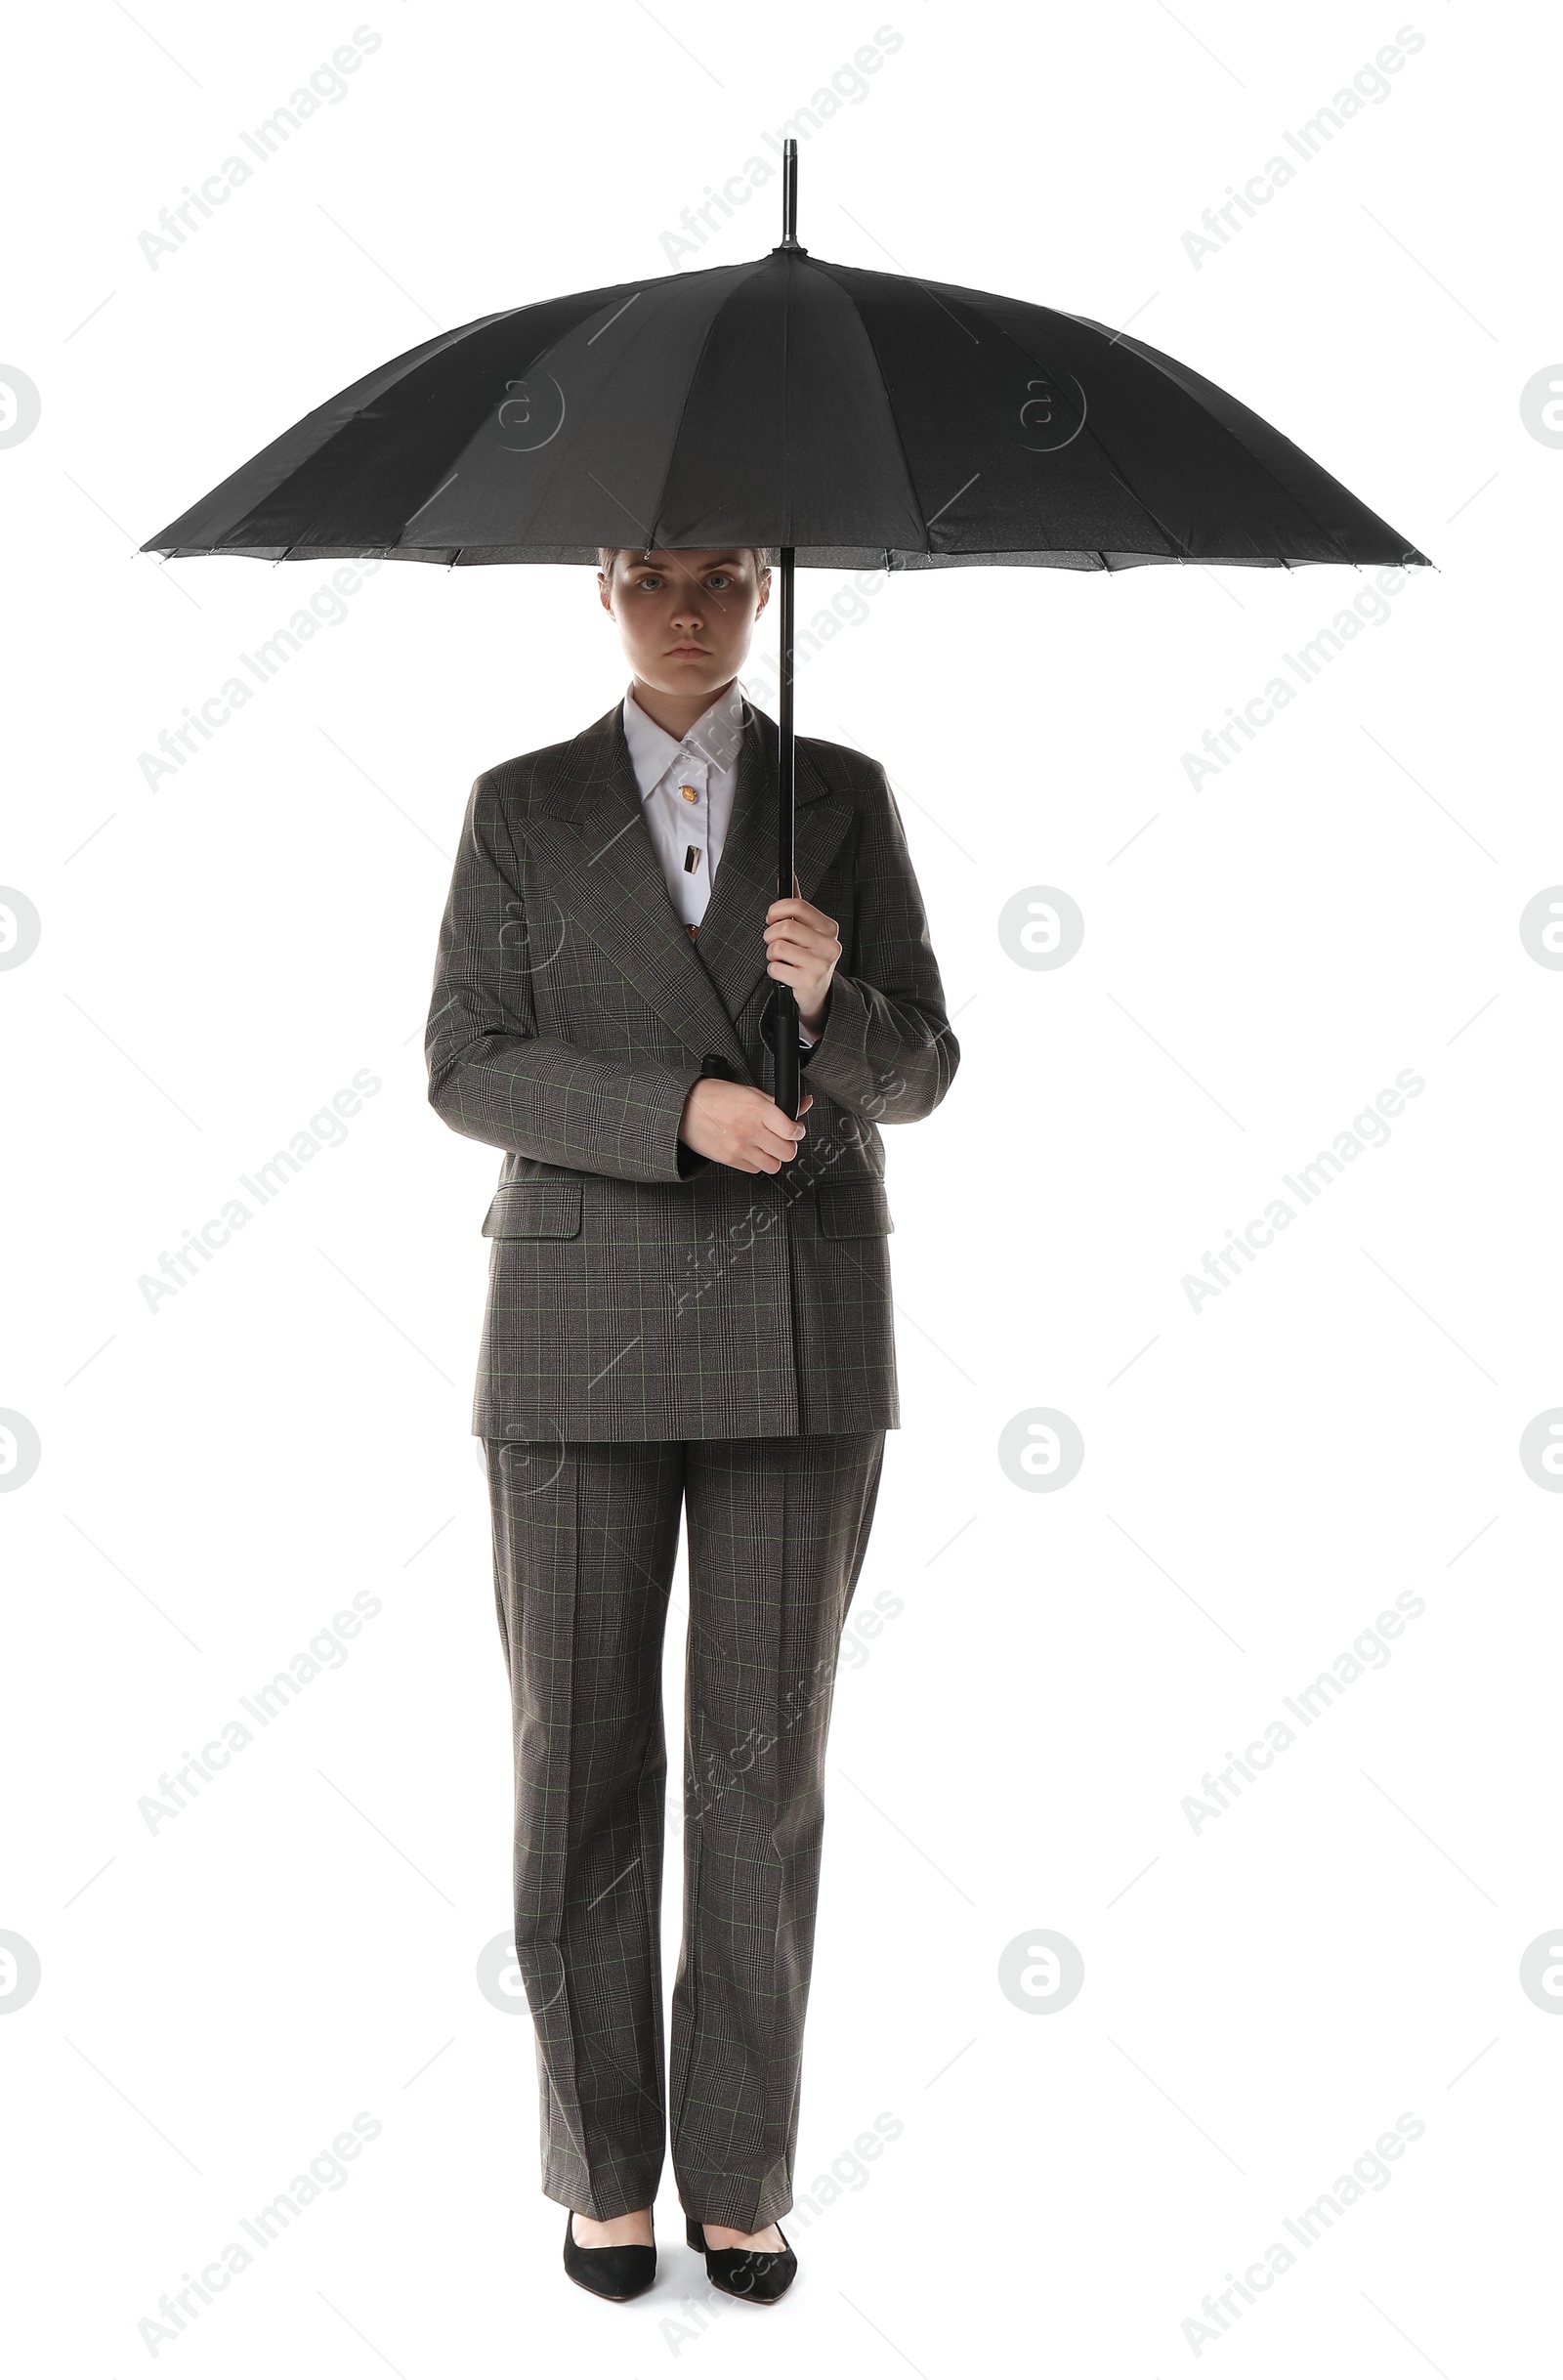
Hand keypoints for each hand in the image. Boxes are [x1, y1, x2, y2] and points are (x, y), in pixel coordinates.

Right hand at [678, 1079, 812, 1173]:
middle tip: (783, 1139)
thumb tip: (804, 1103)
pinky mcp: (730, 1159)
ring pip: (774, 1166)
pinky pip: (755, 1170)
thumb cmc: (713, 1096)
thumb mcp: (748, 1091)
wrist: (683, 1108)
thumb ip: (777, 1102)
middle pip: (787, 1152)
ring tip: (766, 1147)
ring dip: (773, 1157)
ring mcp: (740, 1147)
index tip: (796, 1130)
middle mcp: (750, 1129)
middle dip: (788, 1146)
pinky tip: (751, 1150)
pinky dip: (757, 1163)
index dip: (798, 1131)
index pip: (792, 1130)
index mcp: (757, 1109)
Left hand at [764, 876, 839, 1037]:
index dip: (777, 910)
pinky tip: (784, 973)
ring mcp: (821, 965)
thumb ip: (798, 907)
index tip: (772, 918)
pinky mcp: (808, 982)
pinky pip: (775, 968)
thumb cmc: (809, 958)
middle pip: (785, 927)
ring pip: (777, 947)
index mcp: (829, 928)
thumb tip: (789, 877)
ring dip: (771, 954)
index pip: (798, 905)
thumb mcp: (808, 931)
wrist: (818, 995)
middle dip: (771, 934)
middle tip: (774, 942)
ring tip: (781, 959)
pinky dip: (773, 970)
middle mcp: (829, 945)